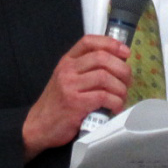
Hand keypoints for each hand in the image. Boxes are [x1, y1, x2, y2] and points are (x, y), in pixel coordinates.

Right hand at [22, 35, 130, 160]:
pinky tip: (116, 107)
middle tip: (128, 81)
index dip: (110, 43)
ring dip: (120, 88)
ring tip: (122, 96)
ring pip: (105, 77)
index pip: (89, 42)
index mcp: (67, 61)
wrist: (39, 125)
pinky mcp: (75, 104)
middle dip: (122, 69)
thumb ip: (85, 70)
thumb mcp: (66, 79)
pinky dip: (115, 102)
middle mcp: (67, 70)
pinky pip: (103, 97)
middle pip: (102, 58)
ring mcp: (70, 86)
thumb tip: (117, 65)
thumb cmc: (58, 103)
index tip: (125, 52)